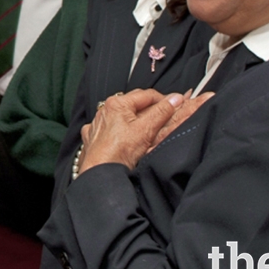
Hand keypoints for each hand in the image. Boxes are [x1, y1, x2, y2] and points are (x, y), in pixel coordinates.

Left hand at [75, 89, 206, 176]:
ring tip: (148, 132)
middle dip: (151, 110)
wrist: (100, 173)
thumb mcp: (146, 130)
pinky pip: (111, 129)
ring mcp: (98, 124)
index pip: (147, 95)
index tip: (175, 107)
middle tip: (165, 119)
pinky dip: (121, 131)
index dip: (164, 101)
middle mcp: (105, 110)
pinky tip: (127, 140)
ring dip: (136, 121)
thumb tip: (175, 99)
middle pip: (134, 104)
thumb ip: (161, 112)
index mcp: (117, 103)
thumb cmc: (119, 153)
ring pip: (123, 117)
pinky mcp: (94, 137)